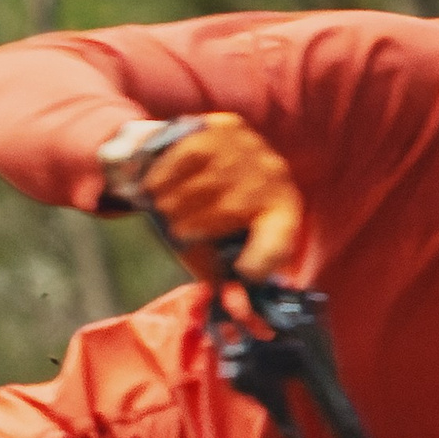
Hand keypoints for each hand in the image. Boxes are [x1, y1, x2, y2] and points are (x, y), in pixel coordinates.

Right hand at [98, 111, 304, 282]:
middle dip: (195, 225)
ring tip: (162, 209)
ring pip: (207, 182)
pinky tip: (155, 186)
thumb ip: (226, 283)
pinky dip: (166, 175)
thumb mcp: (219, 252)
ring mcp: (251, 148)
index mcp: (283, 212)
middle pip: (230, 209)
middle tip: (176, 232)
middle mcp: (275, 175)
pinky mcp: (224, 126)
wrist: (198, 158)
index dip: (258, 263)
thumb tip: (236, 311)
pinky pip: (189, 155)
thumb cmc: (206, 219)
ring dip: (176, 201)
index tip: (239, 270)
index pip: (277, 243)